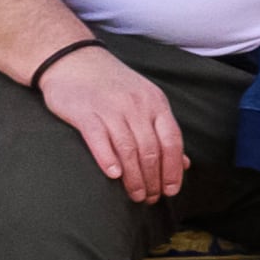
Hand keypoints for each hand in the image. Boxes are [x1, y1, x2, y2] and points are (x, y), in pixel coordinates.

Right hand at [42, 45, 186, 204]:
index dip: (173, 169)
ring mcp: (110, 108)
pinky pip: (99, 138)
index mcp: (155, 103)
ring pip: (128, 149)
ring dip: (134, 177)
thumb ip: (162, 131)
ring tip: (135, 195)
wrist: (74, 60)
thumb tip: (185, 163)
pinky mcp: (84, 112)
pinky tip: (113, 176)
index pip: (172, 141)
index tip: (171, 191)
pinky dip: (107, 159)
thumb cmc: (112, 86)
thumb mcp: (145, 101)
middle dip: (153, 179)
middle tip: (149, 199)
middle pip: (151, 149)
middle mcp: (136, 106)